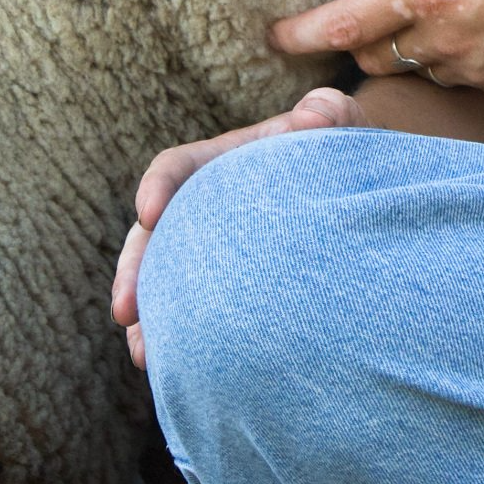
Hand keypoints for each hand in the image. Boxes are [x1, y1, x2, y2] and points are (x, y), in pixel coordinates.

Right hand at [112, 86, 367, 368]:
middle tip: (124, 309)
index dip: (158, 186)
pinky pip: (191, 314)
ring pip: (164, 284)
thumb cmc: (342, 151)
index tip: (148, 211)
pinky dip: (179, 340)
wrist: (359, 196)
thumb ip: (331, 111)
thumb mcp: (342, 124)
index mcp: (220, 163)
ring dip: (148, 318)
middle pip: (152, 238)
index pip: (178, 168)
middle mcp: (204, 209)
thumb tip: (312, 118)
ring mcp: (209, 252)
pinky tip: (176, 371)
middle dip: (134, 272)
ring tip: (142, 354)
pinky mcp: (224, 289)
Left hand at [269, 0, 483, 104]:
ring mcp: (479, 77)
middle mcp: (444, 46)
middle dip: (361, 42)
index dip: (301, 33)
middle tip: (369, 17)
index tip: (273, 38)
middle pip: (376, 56)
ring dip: (418, 50)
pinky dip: (467, 61)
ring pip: (423, 70)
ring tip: (447, 15)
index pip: (345, 23)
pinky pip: (470, 82)